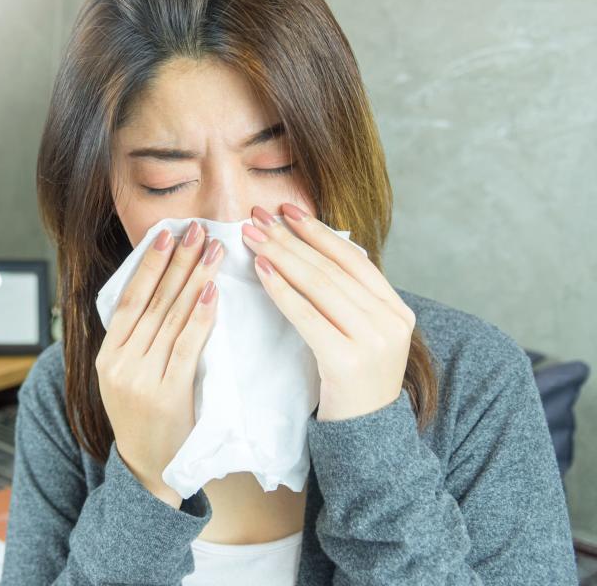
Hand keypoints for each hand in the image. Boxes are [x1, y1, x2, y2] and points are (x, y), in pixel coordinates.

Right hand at [96, 220, 223, 505]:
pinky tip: (211, 292)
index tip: (167, 233)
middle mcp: (119, 362)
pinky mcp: (165, 394)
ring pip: (169, 318)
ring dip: (193, 278)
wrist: (148, 469)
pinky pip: (186, 347)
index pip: (129, 298)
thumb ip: (138, 339)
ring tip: (212, 250)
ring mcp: (140, 378)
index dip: (148, 264)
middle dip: (177, 261)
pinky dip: (199, 317)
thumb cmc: (146, 417)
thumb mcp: (126, 376)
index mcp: (107, 354)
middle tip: (197, 228)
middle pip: (151, 301)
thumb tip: (162, 289)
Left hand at [241, 203, 414, 421]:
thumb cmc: (352, 384)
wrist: (365, 440)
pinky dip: (282, 289)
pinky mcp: (348, 360)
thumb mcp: (361, 336)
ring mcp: (374, 341)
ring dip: (281, 255)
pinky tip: (261, 270)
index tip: (286, 209)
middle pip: (332, 268)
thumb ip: (347, 300)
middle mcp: (392, 321)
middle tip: (257, 217)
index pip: (354, 259)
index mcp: (398, 310)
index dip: (318, 232)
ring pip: (319, 286)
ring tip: (252, 236)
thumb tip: (310, 250)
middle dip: (290, 238)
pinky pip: (307, 315)